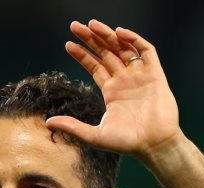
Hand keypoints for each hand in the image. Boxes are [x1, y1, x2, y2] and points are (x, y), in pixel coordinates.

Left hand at [46, 20, 181, 160]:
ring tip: (92, 25)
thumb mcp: (94, 135)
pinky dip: (134, 39)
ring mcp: (140, 76)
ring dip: (108, 35)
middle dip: (91, 39)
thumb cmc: (127, 143)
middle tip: (75, 26)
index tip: (68, 44)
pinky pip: (146, 51)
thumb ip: (72, 127)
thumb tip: (47, 122)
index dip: (82, 54)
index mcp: (111, 92)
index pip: (95, 66)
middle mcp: (125, 81)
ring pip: (123, 48)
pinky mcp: (155, 75)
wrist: (154, 146)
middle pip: (106, 53)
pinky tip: (119, 32)